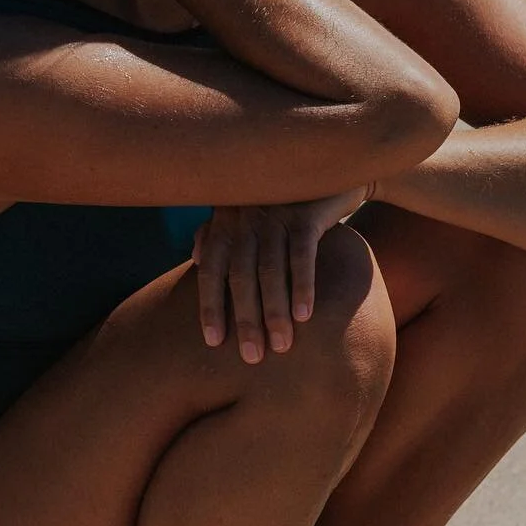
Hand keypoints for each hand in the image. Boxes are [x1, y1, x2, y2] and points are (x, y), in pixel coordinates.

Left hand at [193, 184, 375, 363]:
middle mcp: (245, 217)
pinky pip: (302, 255)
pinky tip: (305, 315)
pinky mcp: (306, 213)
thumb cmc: (281, 201)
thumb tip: (196, 259)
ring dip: (274, 310)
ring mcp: (275, 213)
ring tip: (281, 345)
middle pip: (239, 275)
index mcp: (226, 222)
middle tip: (251, 356)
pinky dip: (302, 286)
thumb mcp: (247, 212)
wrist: (328, 169)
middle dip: (245, 318)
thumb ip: (219, 232)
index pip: (211, 269)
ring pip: (269, 269)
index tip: (213, 342)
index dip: (210, 306)